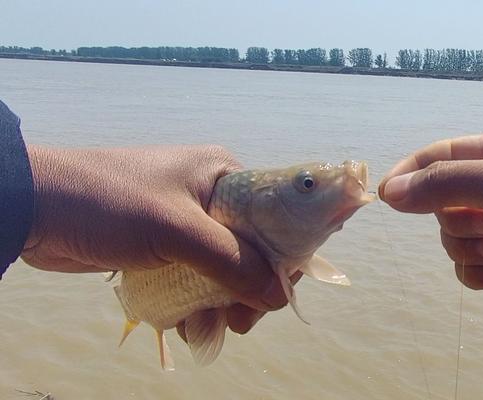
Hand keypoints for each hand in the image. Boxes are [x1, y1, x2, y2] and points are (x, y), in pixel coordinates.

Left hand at [22, 144, 293, 332]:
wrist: (35, 207)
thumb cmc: (109, 203)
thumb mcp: (176, 230)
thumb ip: (230, 262)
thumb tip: (278, 297)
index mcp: (224, 175)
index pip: (276, 217)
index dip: (283, 256)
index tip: (276, 293)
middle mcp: (213, 195)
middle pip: (254, 249)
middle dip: (251, 288)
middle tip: (241, 321)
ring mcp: (188, 222)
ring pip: (225, 268)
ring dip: (224, 300)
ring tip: (211, 327)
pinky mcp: (165, 245)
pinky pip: (197, 276)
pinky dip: (199, 301)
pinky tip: (189, 322)